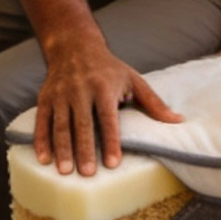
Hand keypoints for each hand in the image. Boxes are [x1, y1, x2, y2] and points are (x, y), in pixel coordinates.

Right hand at [34, 38, 181, 173]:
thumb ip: (154, 102)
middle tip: (87, 173)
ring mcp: (61, 94)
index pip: (108, 117)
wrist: (74, 46)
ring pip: (61, 124)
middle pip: (82, 123)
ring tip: (65, 171)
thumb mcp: (133, 79)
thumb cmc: (109, 68)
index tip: (113, 163)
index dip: (111, 140)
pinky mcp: (46, 97)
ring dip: (62, 148)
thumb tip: (178, 121)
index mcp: (104, 86)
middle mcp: (81, 89)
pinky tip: (44, 159)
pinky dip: (42, 140)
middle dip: (84, 148)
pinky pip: (42, 121)